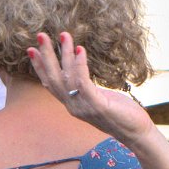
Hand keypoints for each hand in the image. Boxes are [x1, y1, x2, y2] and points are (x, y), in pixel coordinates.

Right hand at [28, 31, 153, 148]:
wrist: (137, 133)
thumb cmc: (120, 114)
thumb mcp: (98, 99)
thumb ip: (86, 89)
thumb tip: (79, 72)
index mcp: (72, 104)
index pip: (50, 84)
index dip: (40, 67)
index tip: (31, 49)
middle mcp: (74, 107)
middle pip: (54, 78)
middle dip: (46, 56)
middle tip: (40, 35)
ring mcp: (84, 107)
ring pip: (66, 78)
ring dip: (64, 54)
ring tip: (64, 36)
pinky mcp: (97, 106)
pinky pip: (83, 82)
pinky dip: (80, 65)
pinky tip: (81, 50)